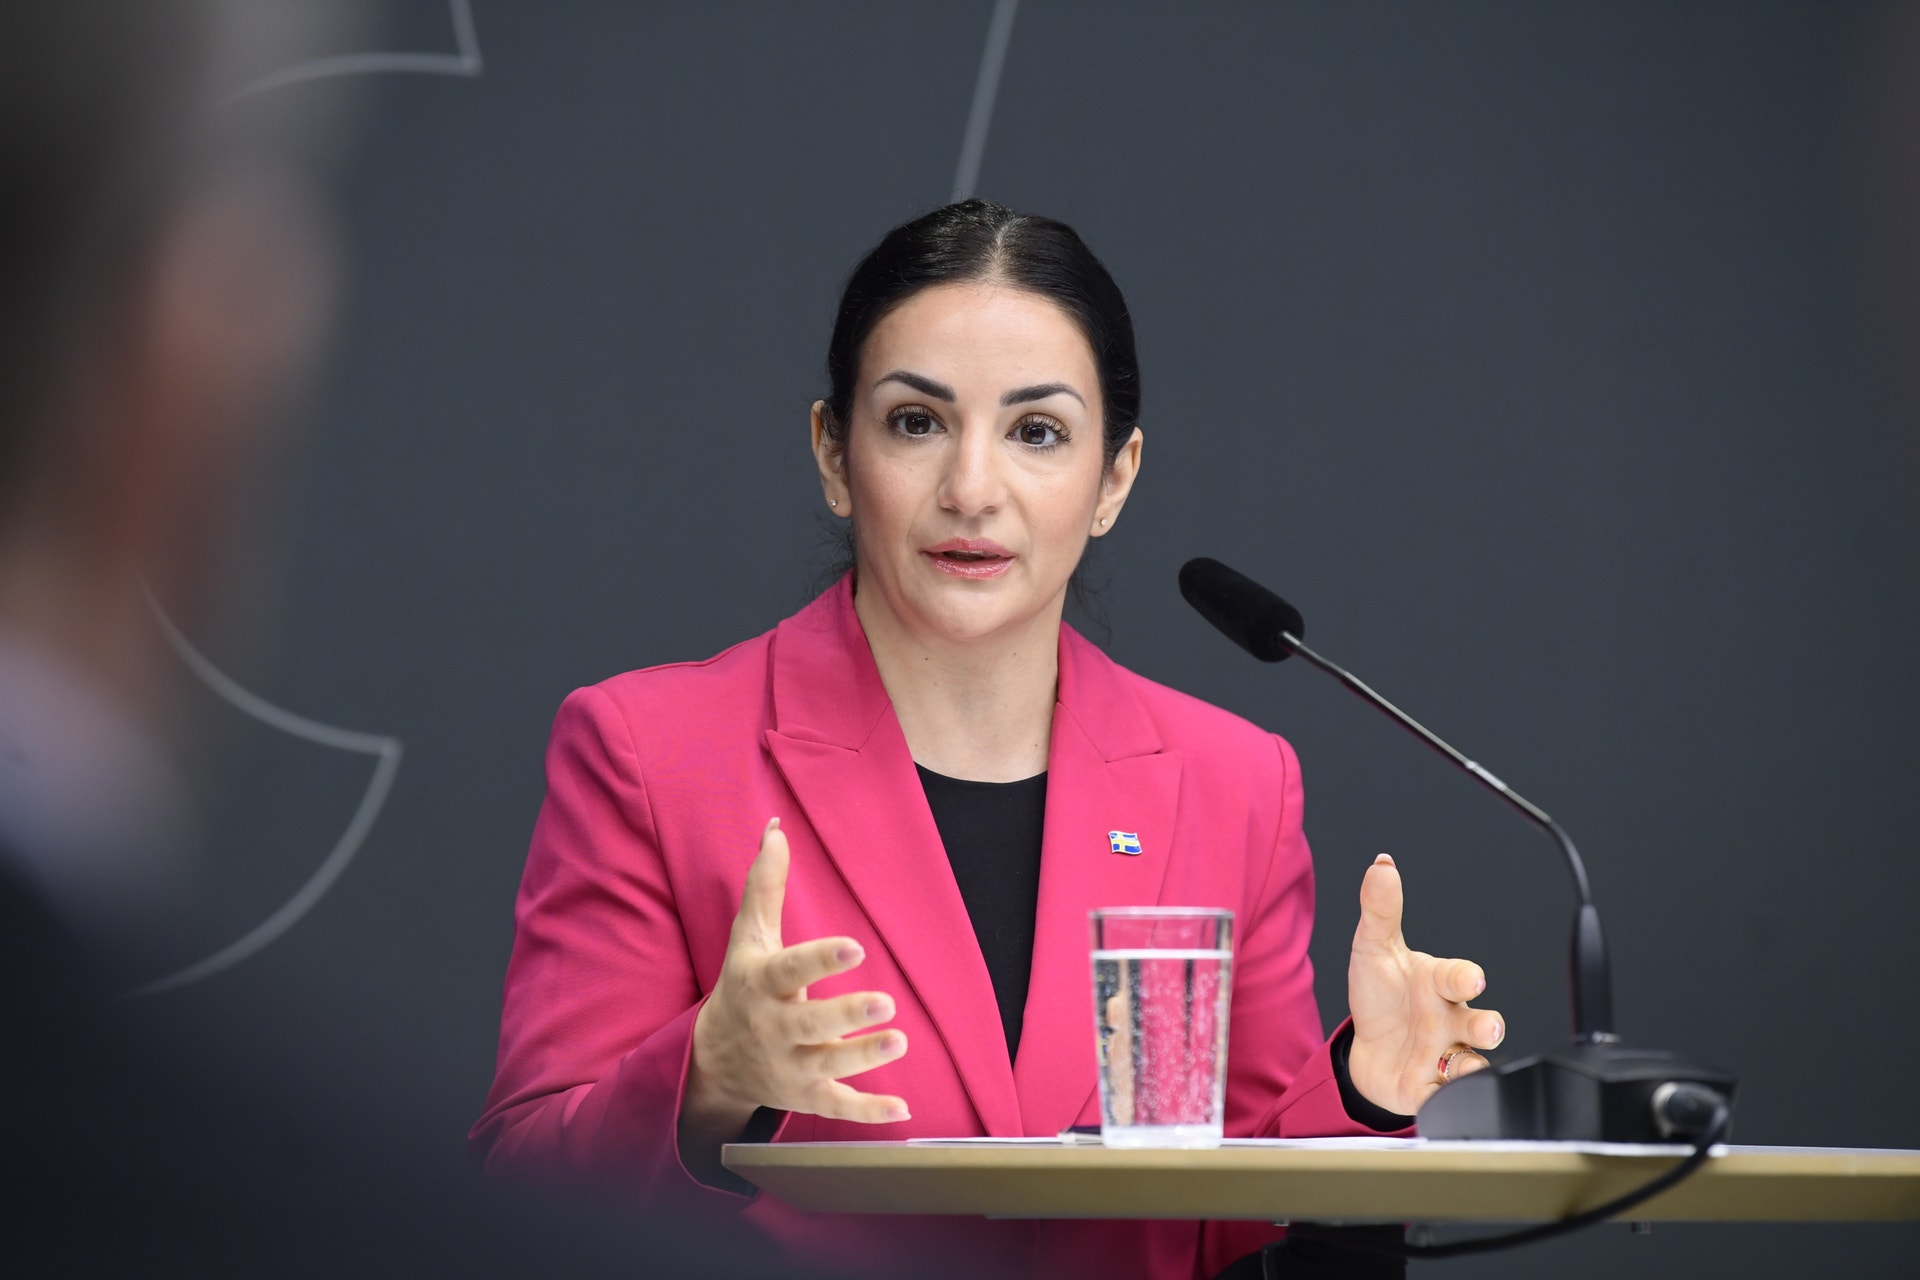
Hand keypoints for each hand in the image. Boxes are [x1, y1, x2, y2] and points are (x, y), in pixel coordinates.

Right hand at [682, 819, 908, 1162]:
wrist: (713, 1060)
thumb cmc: (742, 984)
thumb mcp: (748, 936)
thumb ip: (764, 884)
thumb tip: (776, 827)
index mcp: (762, 985)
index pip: (791, 970)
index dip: (821, 960)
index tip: (856, 947)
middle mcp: (774, 1029)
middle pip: (810, 1025)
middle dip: (846, 1017)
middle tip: (887, 1003)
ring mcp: (789, 1067)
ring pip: (827, 1067)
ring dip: (864, 1058)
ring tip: (899, 1041)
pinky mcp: (805, 1096)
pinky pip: (837, 1109)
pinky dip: (869, 1114)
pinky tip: (902, 1110)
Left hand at [1345, 853, 1504, 1116]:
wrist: (1366, 1048)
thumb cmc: (1381, 996)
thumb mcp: (1372, 951)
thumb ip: (1380, 910)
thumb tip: (1381, 864)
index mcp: (1438, 984)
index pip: (1458, 976)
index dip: (1465, 977)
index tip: (1472, 978)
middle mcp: (1450, 1020)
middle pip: (1481, 1023)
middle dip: (1487, 1024)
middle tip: (1487, 1026)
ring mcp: (1444, 1056)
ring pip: (1472, 1063)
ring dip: (1471, 1065)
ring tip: (1463, 1064)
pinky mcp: (1430, 1089)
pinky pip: (1443, 1097)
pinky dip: (1442, 1098)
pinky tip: (1434, 1093)